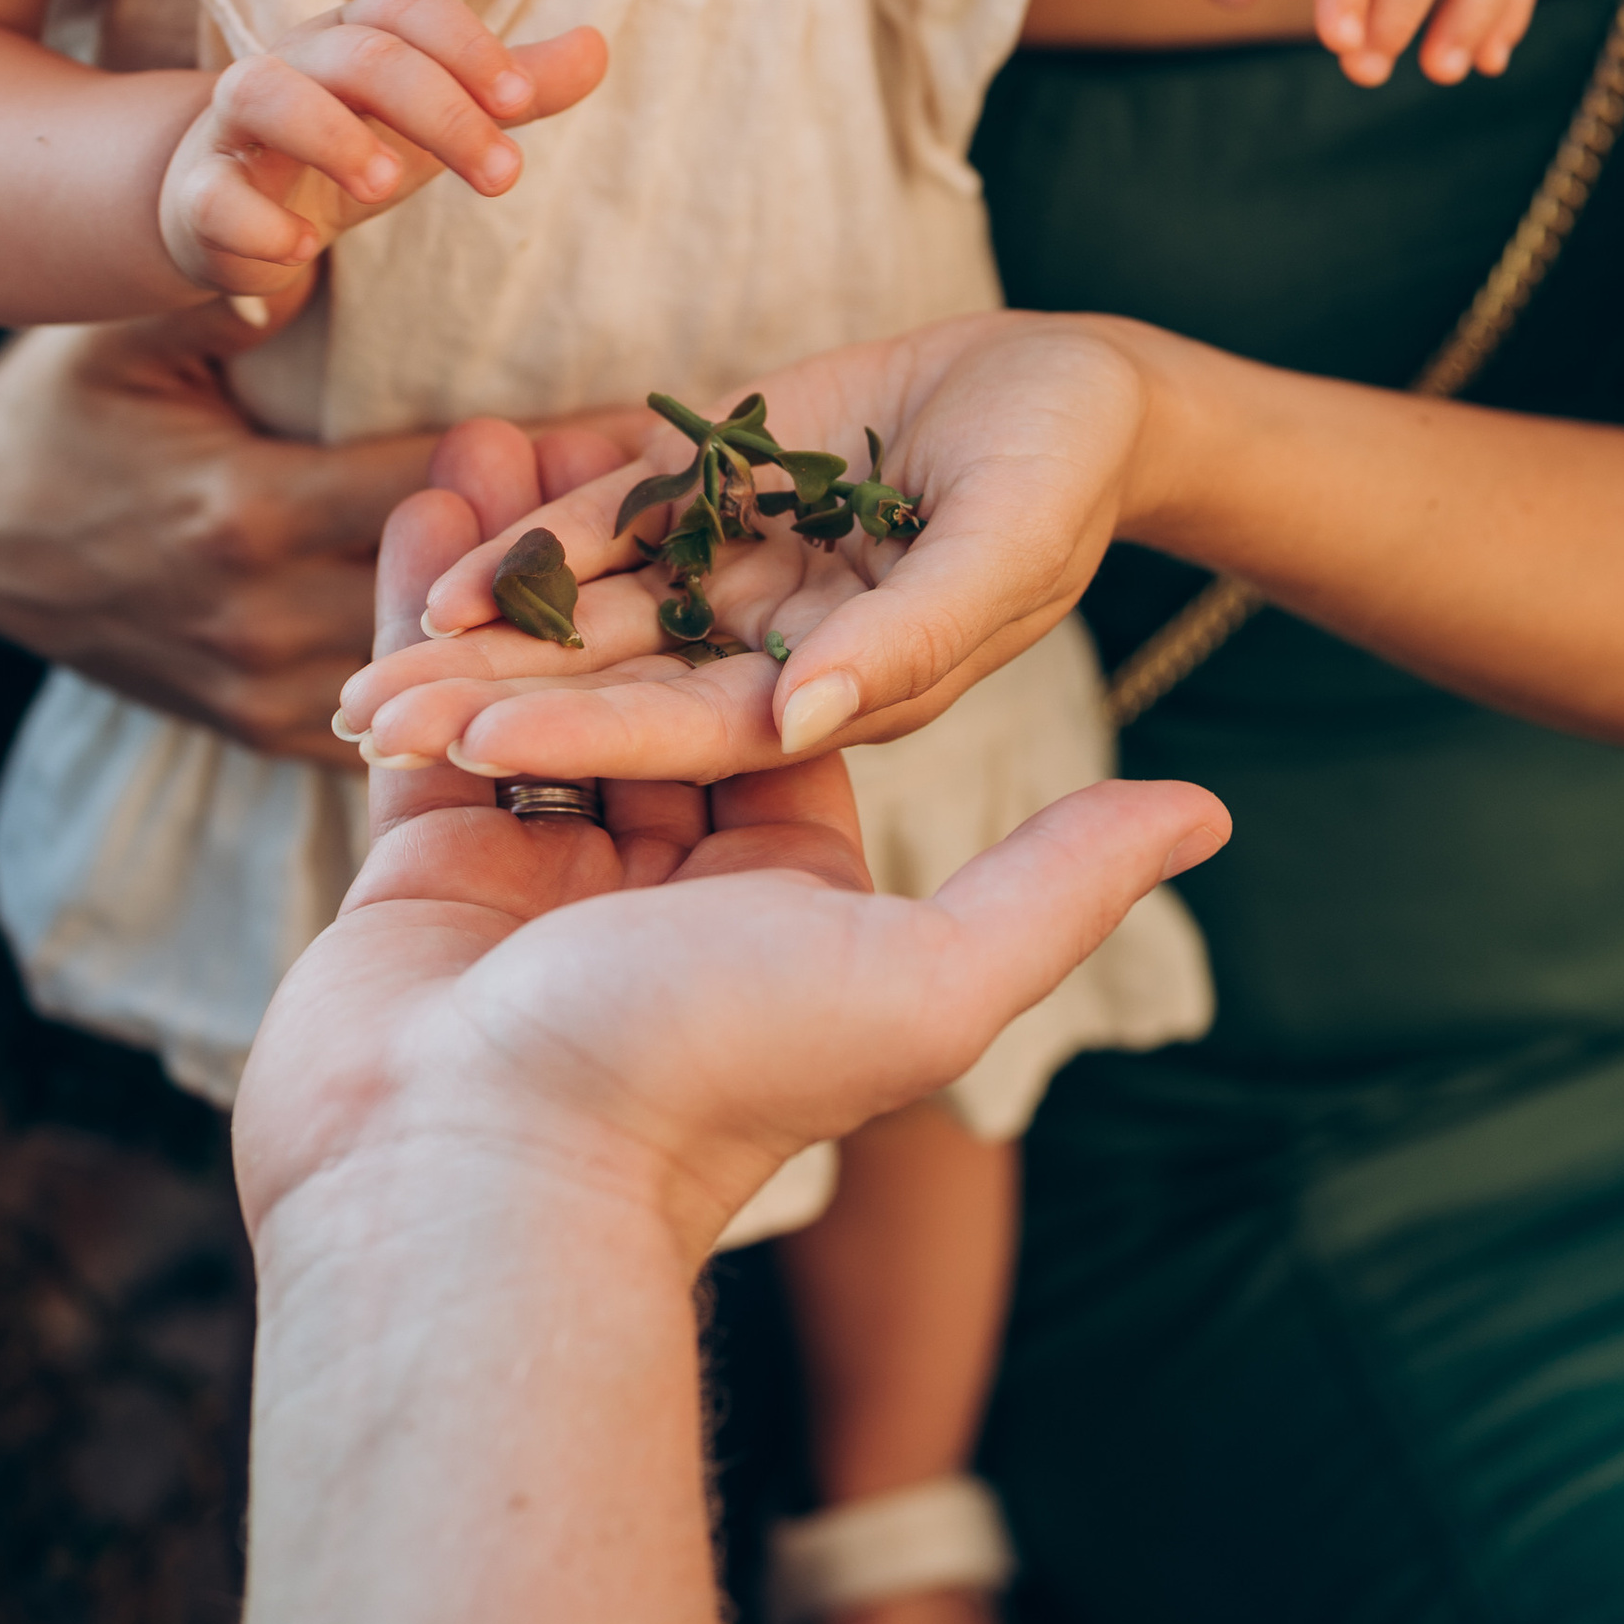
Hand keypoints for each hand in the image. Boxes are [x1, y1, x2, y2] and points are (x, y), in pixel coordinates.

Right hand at [0, 294, 635, 765]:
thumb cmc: (63, 410)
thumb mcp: (129, 331)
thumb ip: (228, 284)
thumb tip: (302, 230)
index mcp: (243, 519)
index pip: (432, 490)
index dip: (543, 464)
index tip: (643, 434)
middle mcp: (263, 622)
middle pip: (461, 592)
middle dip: (577, 548)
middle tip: (687, 509)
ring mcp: (265, 692)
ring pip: (447, 668)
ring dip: (549, 624)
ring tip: (661, 578)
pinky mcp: (267, 732)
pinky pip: (403, 723)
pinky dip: (486, 687)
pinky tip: (579, 654)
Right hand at [156, 0, 606, 301]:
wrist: (235, 207)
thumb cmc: (351, 145)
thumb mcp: (439, 116)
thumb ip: (515, 86)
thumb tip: (597, 47)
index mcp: (354, 35)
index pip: (404, 2)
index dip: (464, 40)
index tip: (521, 98)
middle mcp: (293, 63)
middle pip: (360, 51)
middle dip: (439, 107)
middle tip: (501, 174)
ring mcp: (234, 127)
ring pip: (263, 92)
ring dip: (332, 135)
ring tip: (392, 185)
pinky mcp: (199, 195)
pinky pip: (212, 194)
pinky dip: (257, 221)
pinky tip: (304, 251)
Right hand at [235, 448, 1224, 1264]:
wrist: (478, 1192)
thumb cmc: (705, 1080)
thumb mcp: (924, 978)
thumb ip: (1057, 883)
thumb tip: (1203, 812)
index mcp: (785, 894)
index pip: (783, 705)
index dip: (764, 588)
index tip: (757, 473)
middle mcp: (663, 884)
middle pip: (648, 681)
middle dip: (620, 564)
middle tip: (598, 430)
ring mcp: (536, 876)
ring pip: (531, 682)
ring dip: (514, 567)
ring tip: (497, 433)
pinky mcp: (419, 874)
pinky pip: (429, 716)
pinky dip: (421, 610)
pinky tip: (432, 502)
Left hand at [331, 316, 1154, 787]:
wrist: (1079, 385)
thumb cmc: (1065, 472)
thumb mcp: (1003, 552)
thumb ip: (909, 638)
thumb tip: (804, 713)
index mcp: (844, 697)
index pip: (696, 733)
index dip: (586, 740)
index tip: (472, 750)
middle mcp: (776, 656)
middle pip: (617, 693)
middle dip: (493, 709)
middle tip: (363, 727)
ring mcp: (739, 582)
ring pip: (595, 622)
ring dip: (487, 644)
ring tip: (369, 672)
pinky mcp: (719, 501)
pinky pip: (611, 529)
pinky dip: (535, 547)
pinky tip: (445, 573)